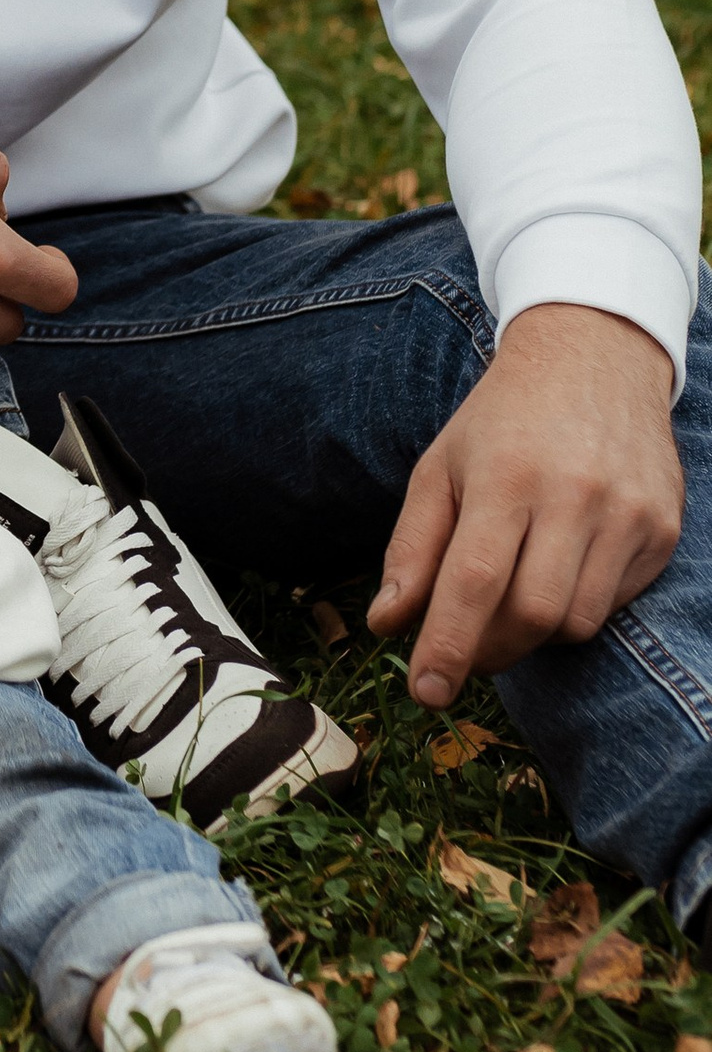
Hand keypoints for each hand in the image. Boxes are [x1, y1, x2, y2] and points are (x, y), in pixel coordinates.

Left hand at [368, 304, 682, 707]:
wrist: (595, 357)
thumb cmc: (503, 421)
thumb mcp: (441, 467)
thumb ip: (414, 547)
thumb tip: (388, 624)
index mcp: (506, 477)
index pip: (473, 583)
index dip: (447, 647)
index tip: (426, 693)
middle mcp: (574, 496)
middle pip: (531, 615)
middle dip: (489, 650)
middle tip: (464, 650)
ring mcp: (628, 514)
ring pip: (577, 622)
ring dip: (533, 635)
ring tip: (510, 601)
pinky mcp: (662, 529)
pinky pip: (615, 603)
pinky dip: (577, 608)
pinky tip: (558, 571)